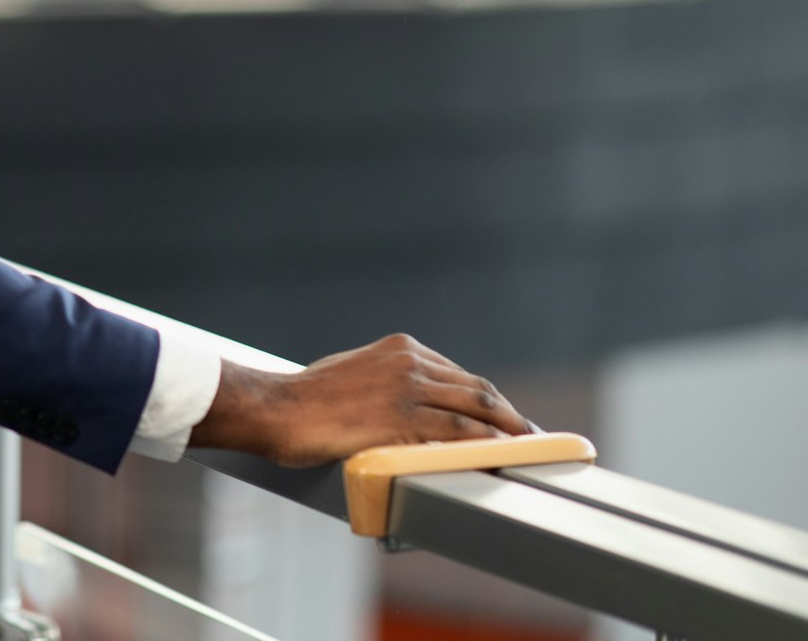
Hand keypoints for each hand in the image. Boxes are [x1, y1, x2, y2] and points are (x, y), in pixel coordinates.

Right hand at [189, 334, 529, 466]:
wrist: (277, 409)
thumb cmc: (306, 398)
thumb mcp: (353, 372)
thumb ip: (386, 381)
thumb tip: (406, 401)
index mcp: (400, 349)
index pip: (460, 375)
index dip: (489, 399)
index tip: (504, 416)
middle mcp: (409, 364)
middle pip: (477, 389)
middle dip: (509, 415)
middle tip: (530, 435)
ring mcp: (406, 391)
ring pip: (474, 411)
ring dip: (507, 432)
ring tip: (525, 450)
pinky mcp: (400, 421)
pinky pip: (455, 434)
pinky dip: (482, 445)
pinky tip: (496, 457)